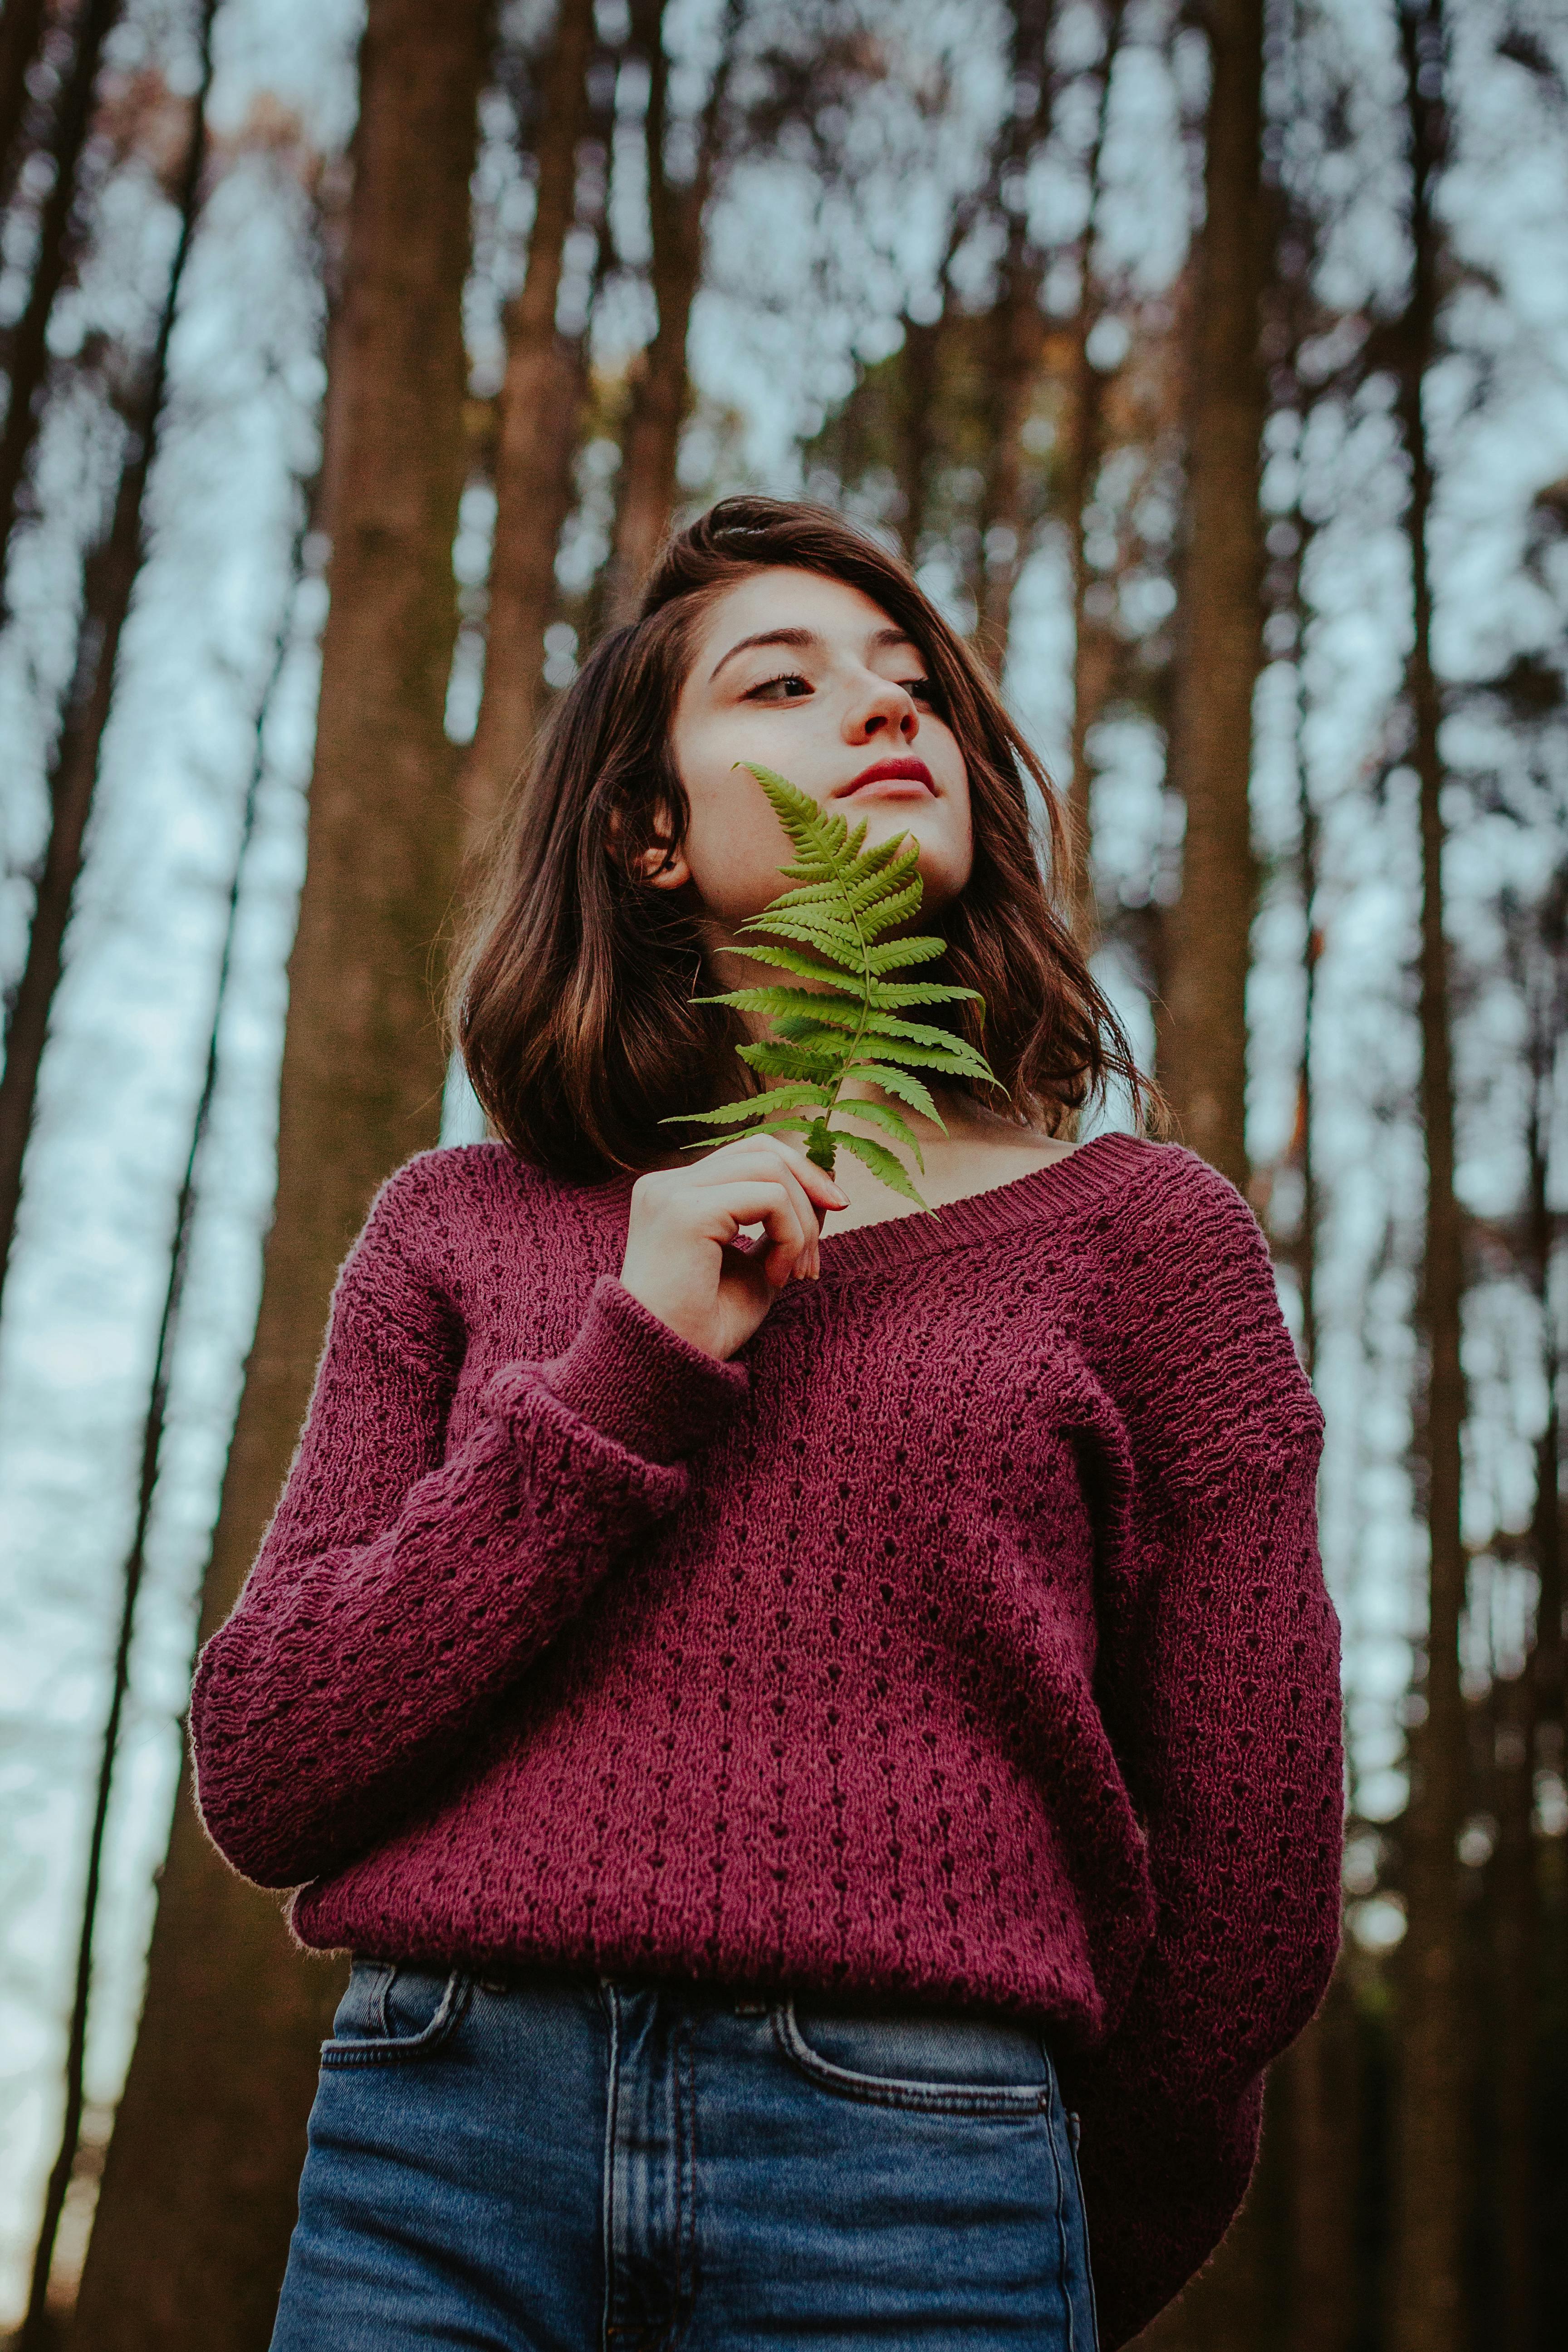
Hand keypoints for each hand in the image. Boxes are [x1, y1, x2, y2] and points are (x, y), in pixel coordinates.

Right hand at [619, 1136, 848, 1361]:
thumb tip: (827, 1190)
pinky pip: (770, 1199)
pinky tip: (777, 1277)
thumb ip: (783, 1226)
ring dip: (803, 1222)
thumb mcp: (758, 1267)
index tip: (835, 1209)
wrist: (664, 1370)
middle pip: (762, 1149)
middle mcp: (666, 1183)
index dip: (800, 1173)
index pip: (749, 1154)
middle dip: (811, 1185)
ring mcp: (671, 1192)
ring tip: (799, 1273)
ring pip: (770, 1169)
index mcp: (676, 1192)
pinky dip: (791, 1237)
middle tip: (836, 1223)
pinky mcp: (685, 1210)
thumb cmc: (705, 1327)